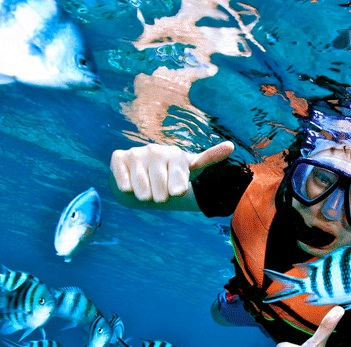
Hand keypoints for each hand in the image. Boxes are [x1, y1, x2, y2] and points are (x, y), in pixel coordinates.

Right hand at [109, 141, 233, 202]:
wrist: (140, 177)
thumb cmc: (170, 176)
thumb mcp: (190, 169)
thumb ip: (208, 159)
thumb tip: (231, 145)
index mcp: (176, 155)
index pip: (178, 182)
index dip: (176, 189)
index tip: (176, 192)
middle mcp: (156, 151)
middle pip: (160, 190)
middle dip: (159, 196)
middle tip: (159, 194)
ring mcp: (137, 153)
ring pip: (142, 188)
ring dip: (144, 195)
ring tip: (147, 191)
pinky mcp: (119, 157)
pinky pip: (124, 182)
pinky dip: (127, 188)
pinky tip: (130, 186)